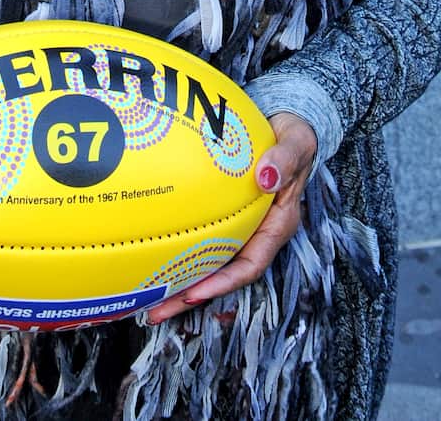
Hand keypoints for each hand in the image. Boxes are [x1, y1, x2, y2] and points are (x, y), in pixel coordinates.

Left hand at [146, 112, 317, 323]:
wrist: (287, 127)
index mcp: (277, 225)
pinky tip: (151, 255)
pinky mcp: (225, 215)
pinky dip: (179, 251)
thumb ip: (284, 160)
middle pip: (222, 275)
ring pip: (209, 262)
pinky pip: (202, 238)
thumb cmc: (293, 137)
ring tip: (145, 299)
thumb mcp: (295, 143)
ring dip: (180, 281)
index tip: (194, 293)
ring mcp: (241, 226)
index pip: (250, 265)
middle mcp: (257, 233)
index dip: (223, 283)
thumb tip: (266, 178)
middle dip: (190, 296)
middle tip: (154, 313)